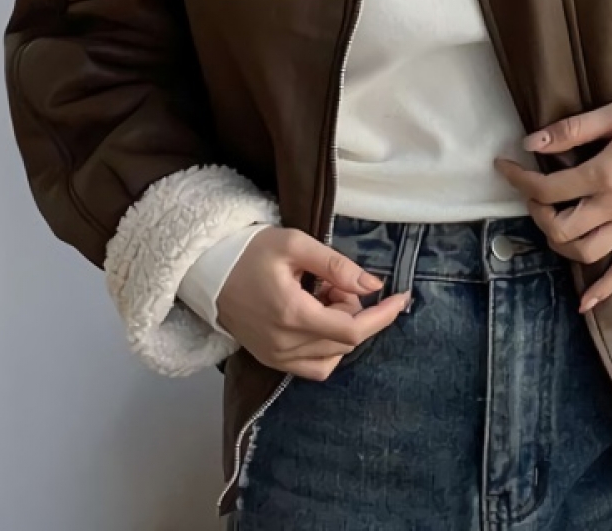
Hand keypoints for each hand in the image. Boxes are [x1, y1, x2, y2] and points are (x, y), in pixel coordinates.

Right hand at [216, 227, 408, 380]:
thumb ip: (337, 266)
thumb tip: (373, 285)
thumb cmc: (253, 251)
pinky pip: (314, 366)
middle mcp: (284, 345)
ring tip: (323, 295)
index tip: (402, 297)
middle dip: (355, 310)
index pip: (352, 330)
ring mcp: (276, 358)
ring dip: (341, 328)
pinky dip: (327, 344)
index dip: (382, 316)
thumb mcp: (297, 245)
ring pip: (333, 356)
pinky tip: (317, 315)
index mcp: (292, 315)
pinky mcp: (271, 361)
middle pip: (345, 342)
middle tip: (335, 281)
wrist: (209, 270)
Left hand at [494, 100, 611, 311]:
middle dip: (536, 213)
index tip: (504, 166)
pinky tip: (584, 304)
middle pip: (561, 226)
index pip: (549, 187)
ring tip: (550, 224)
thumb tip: (531, 142)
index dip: (519, 178)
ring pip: (586, 251)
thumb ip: (573, 129)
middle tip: (531, 195)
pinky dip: (604, 289)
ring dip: (559, 243)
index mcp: (606, 174)